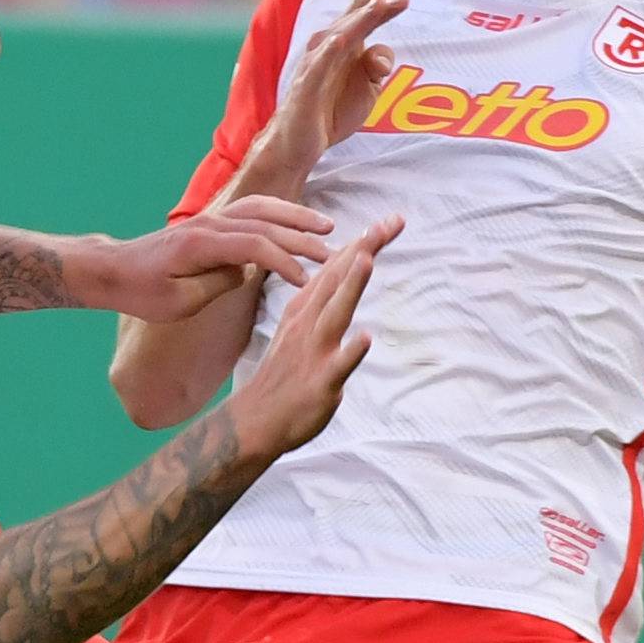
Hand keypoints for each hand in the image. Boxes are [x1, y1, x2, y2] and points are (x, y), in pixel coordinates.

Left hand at [82, 198, 332, 318]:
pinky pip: (251, 210)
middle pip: (265, 223)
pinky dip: (277, 213)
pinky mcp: (212, 222)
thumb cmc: (143, 291)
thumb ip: (218, 284)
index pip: (255, 245)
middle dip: (301, 237)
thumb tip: (247, 271)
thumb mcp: (179, 302)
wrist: (116, 269)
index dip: (284, 262)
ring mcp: (210, 218)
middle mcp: (209, 224)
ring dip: (295, 217)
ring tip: (326, 228)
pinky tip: (296, 222)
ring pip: (261, 209)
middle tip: (332, 253)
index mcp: (201, 245)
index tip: (305, 281)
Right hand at [225, 215, 392, 462]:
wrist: (254, 421)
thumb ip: (322, 300)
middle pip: (338, 280)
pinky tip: (366, 339)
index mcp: (304, 309)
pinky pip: (338, 366)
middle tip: (388, 222)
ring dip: (351, 286)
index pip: (336, 268)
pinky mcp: (321, 382)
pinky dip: (351, 351)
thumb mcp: (298, 328)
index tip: (389, 220)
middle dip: (363, 249)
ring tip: (367, 259)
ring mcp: (314, 352)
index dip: (362, 243)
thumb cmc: (283, 374)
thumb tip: (344, 272)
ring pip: (335, 313)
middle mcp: (309, 324)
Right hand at [244, 0, 404, 187]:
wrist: (301, 145)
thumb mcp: (368, 90)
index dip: (383, 1)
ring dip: (357, 20)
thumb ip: (378, 67)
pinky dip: (328, 52)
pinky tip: (340, 39)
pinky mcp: (306, 88)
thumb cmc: (332, 112)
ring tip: (377, 4)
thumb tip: (383, 56)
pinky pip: (317, 67)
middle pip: (353, 17)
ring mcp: (315, 66)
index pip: (364, 16)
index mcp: (345, 47)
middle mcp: (328, 49)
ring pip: (338, 36)